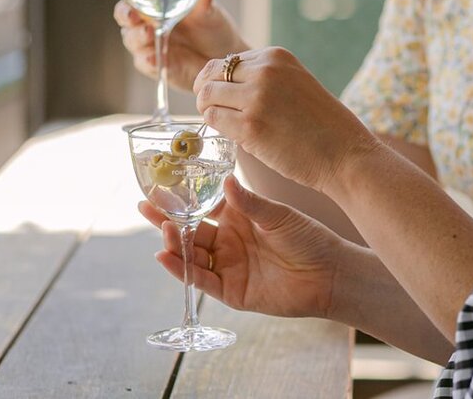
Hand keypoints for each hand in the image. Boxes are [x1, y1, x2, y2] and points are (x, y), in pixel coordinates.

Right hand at [105, 0, 249, 91]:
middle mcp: (146, 19)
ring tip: (149, 33)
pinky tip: (154, 57)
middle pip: (124, 13)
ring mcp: (148, 42)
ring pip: (132, 38)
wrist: (224, 58)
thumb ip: (205, 6)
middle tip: (133, 14)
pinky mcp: (155, 63)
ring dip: (138, 35)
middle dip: (125, 12)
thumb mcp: (212, 14)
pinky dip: (149, 59)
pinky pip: (146, 62)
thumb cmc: (213, 28)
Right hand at [140, 175, 343, 317]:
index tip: (160, 185)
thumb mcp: (278, 215)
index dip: (182, 198)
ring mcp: (228, 265)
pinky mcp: (230, 290)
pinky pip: (200, 279)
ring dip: (174, 242)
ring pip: (192, 254)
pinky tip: (165, 255)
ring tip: (162, 227)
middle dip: (166, 218)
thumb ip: (250, 203)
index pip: (203, 206)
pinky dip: (182, 269)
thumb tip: (225, 181)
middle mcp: (228, 241)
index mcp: (239, 218)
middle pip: (190, 230)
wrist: (328, 273)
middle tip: (144, 205)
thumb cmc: (309, 238)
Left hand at [193, 48, 381, 192]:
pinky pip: (213, 120)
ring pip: (206, 97)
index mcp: (276, 56)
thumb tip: (226, 86)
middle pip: (211, 75)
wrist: (346, 154)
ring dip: (210, 112)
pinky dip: (216, 129)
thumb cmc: (323, 126)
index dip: (219, 82)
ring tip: (228, 126)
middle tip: (217, 114)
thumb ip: (266, 79)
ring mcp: (256, 97)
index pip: (226, 61)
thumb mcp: (296, 84)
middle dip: (208, 95)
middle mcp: (264, 71)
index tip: (226, 99)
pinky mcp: (250, 126)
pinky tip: (235, 137)